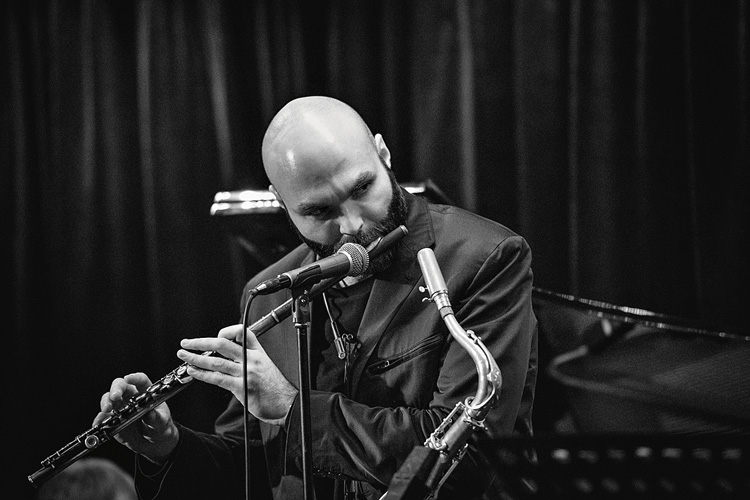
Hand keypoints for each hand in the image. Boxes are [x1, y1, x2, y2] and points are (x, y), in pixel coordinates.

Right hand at [93, 373, 178, 461]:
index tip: (128, 378)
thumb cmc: (160, 427)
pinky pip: (103, 418)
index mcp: (147, 393)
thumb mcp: (162, 423)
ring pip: (109, 398)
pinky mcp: (113, 420)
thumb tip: (150, 414)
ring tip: (106, 409)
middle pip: (121, 386)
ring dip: (106, 402)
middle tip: (114, 397)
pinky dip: (99, 419)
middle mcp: (132, 397)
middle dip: (116, 389)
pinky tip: (99, 423)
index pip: (141, 381)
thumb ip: (156, 418)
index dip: (135, 378)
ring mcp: (120, 408)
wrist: (153, 443)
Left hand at [177, 325, 297, 425]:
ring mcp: (246, 373)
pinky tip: (194, 372)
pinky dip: (203, 374)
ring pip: (216, 361)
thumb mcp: (265, 365)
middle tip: (186, 342)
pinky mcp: (241, 388)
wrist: (287, 404)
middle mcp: (252, 359)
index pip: (241, 331)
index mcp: (258, 352)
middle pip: (223, 344)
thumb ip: (248, 359)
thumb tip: (227, 356)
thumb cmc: (275, 388)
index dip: (226, 331)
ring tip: (184, 356)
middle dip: (200, 342)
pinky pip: (217, 379)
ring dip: (196, 358)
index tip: (214, 337)